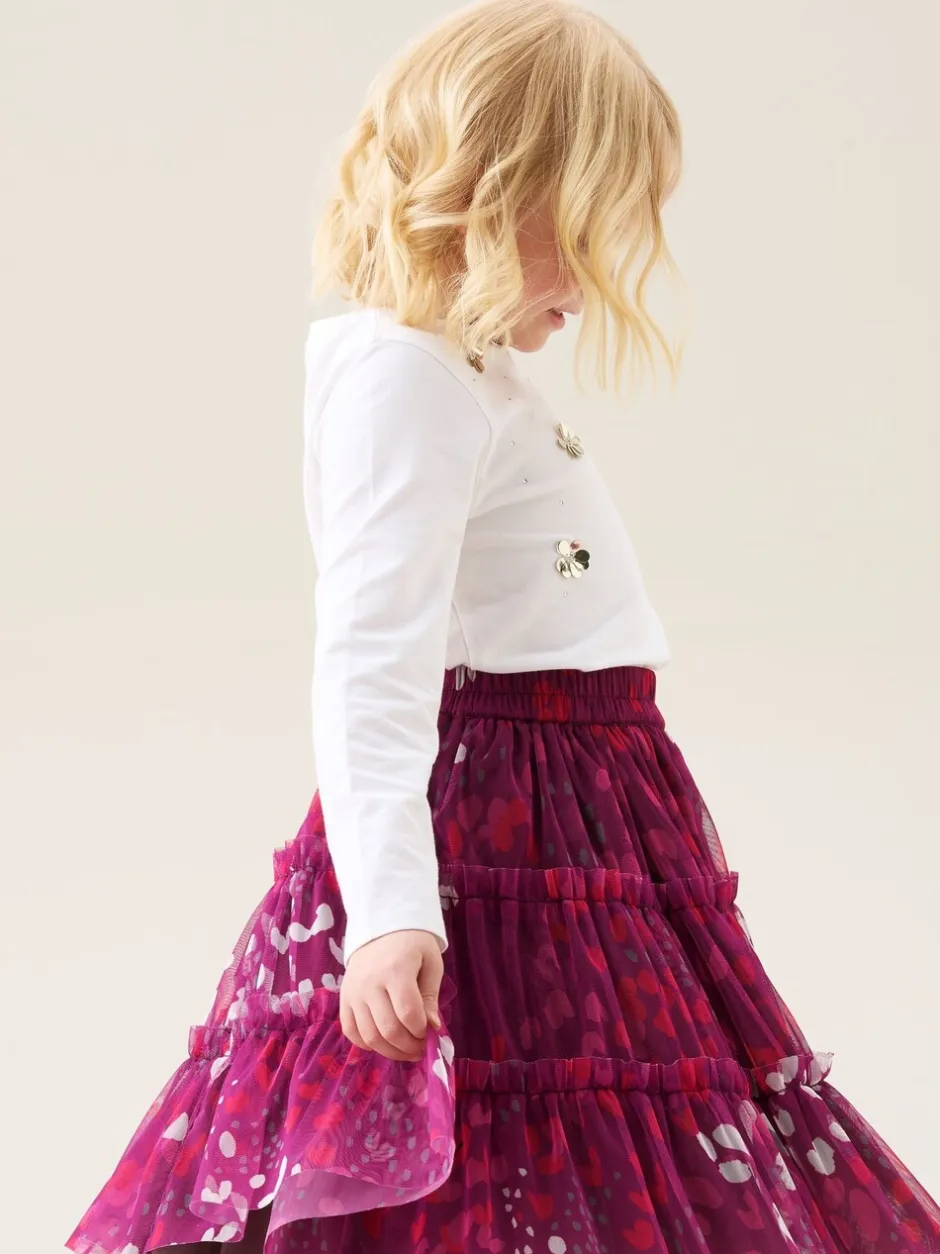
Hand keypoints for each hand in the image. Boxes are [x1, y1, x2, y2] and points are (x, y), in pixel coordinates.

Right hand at [339, 928, 443, 1062]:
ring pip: (369, 1036)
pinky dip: (367, 1045)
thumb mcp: (431, 963)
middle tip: (420, 1048)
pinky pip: (350, 1031)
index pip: (408, 1013)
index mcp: (396, 970)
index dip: (422, 1031)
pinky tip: (383, 1043)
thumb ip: (430, 996)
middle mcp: (371, 983)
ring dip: (390, 1051)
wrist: (381, 925)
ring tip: (405, 1050)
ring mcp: (354, 992)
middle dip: (408, 1046)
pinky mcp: (344, 998)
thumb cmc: (412, 944)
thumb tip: (433, 1028)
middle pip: (388, 1029)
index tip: (430, 1032)